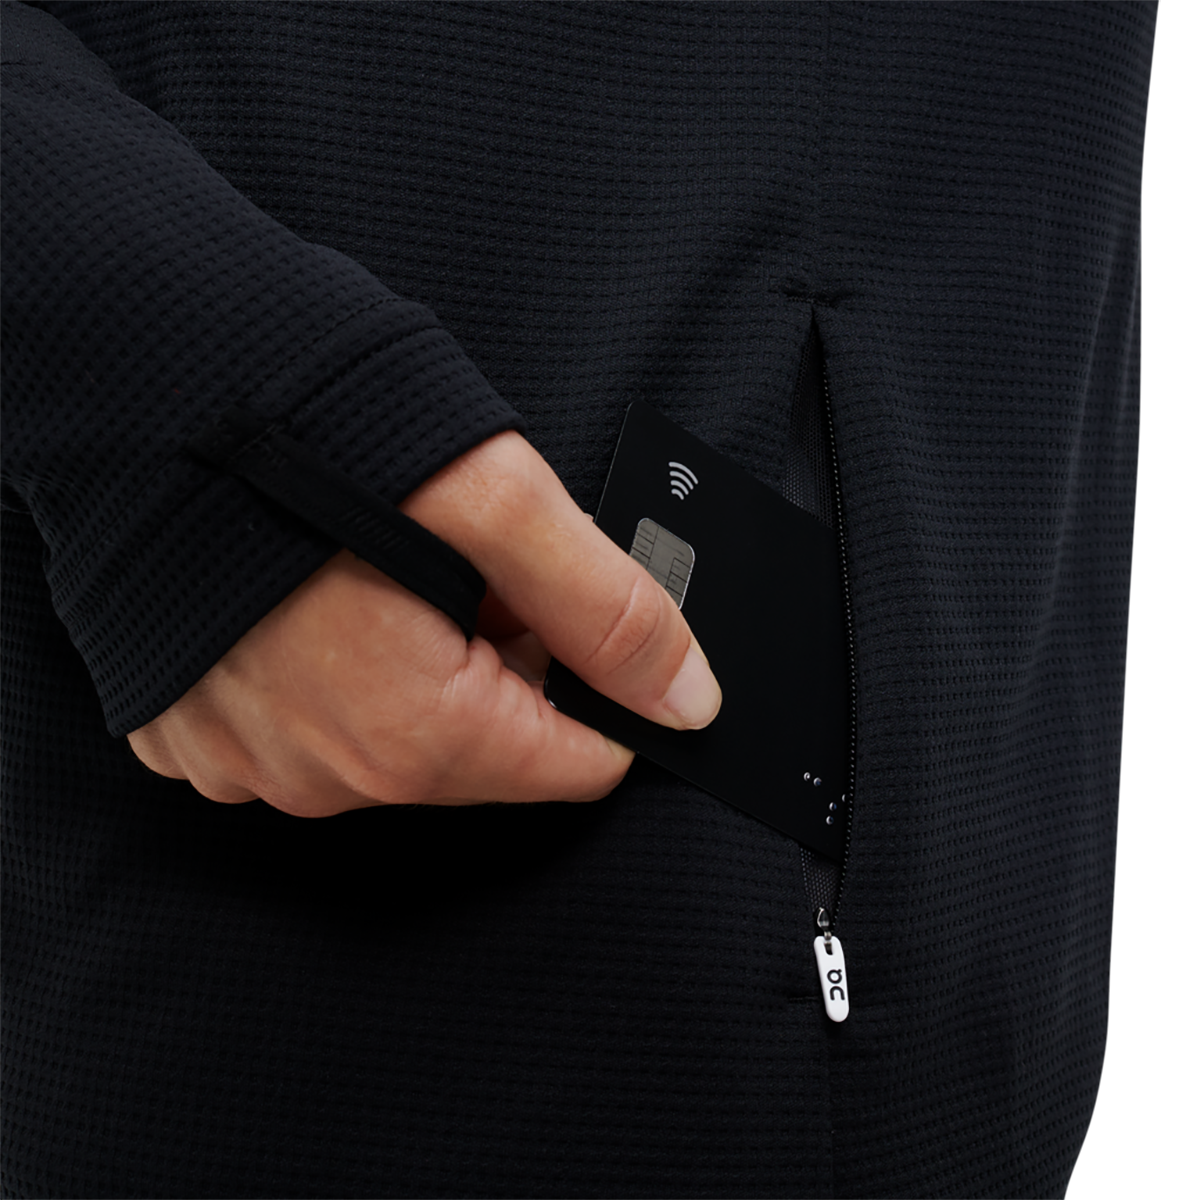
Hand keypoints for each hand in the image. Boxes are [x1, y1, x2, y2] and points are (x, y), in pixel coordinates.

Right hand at [127, 431, 720, 814]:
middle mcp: (330, 777)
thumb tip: (689, 697)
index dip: (598, 686)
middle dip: (508, 665)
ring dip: (423, 665)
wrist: (138, 389)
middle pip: (490, 750)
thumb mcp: (497, 502)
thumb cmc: (307, 432)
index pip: (580, 766)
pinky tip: (318, 597)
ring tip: (383, 566)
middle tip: (467, 565)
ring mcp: (256, 764)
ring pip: (405, 739)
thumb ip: (609, 609)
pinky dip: (341, 672)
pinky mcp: (203, 734)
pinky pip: (317, 727)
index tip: (573, 619)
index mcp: (416, 735)